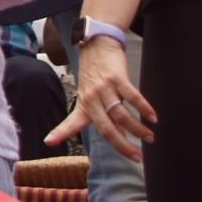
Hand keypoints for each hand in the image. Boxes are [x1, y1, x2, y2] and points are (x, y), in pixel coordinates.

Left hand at [46, 37, 155, 160]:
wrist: (97, 44)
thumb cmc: (96, 74)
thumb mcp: (93, 96)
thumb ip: (105, 117)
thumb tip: (123, 138)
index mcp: (83, 104)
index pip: (70, 122)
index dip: (60, 133)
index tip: (48, 142)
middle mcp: (91, 98)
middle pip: (106, 128)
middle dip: (122, 146)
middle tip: (137, 157)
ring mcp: (104, 88)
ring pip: (122, 116)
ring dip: (138, 130)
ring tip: (149, 138)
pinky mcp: (117, 77)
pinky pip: (133, 97)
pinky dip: (144, 109)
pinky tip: (153, 118)